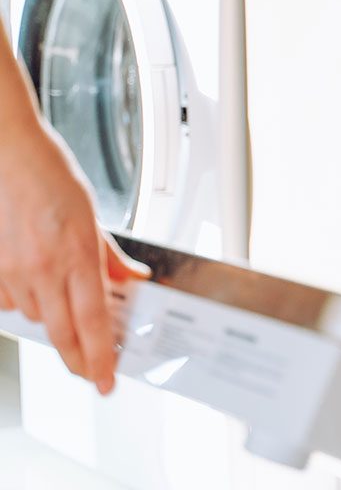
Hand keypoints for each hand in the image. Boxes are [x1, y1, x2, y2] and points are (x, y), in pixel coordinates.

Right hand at [0, 115, 148, 394]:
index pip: (93, 322)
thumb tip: (132, 281)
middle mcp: (43, 268)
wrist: (7, 154)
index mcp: (77, 254)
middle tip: (90, 371)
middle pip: (62, 333)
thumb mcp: (93, 216)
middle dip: (78, 359)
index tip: (106, 380)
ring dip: (53, 319)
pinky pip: (10, 302)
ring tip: (65, 301)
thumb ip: (111, 256)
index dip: (100, 358)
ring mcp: (13, 271)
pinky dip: (25, 300)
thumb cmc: (50, 177)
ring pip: (36, 317)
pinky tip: (34, 282)